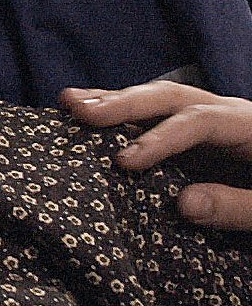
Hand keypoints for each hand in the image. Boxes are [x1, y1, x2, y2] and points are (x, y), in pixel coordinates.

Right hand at [62, 81, 251, 230]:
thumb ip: (240, 208)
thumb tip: (182, 204)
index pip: (198, 122)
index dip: (159, 139)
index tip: (124, 162)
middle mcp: (231, 114)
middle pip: (173, 97)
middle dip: (125, 103)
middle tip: (81, 111)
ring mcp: (216, 121)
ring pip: (162, 100)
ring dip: (116, 100)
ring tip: (70, 102)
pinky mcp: (205, 137)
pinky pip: (161, 117)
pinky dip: (126, 114)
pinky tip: (94, 114)